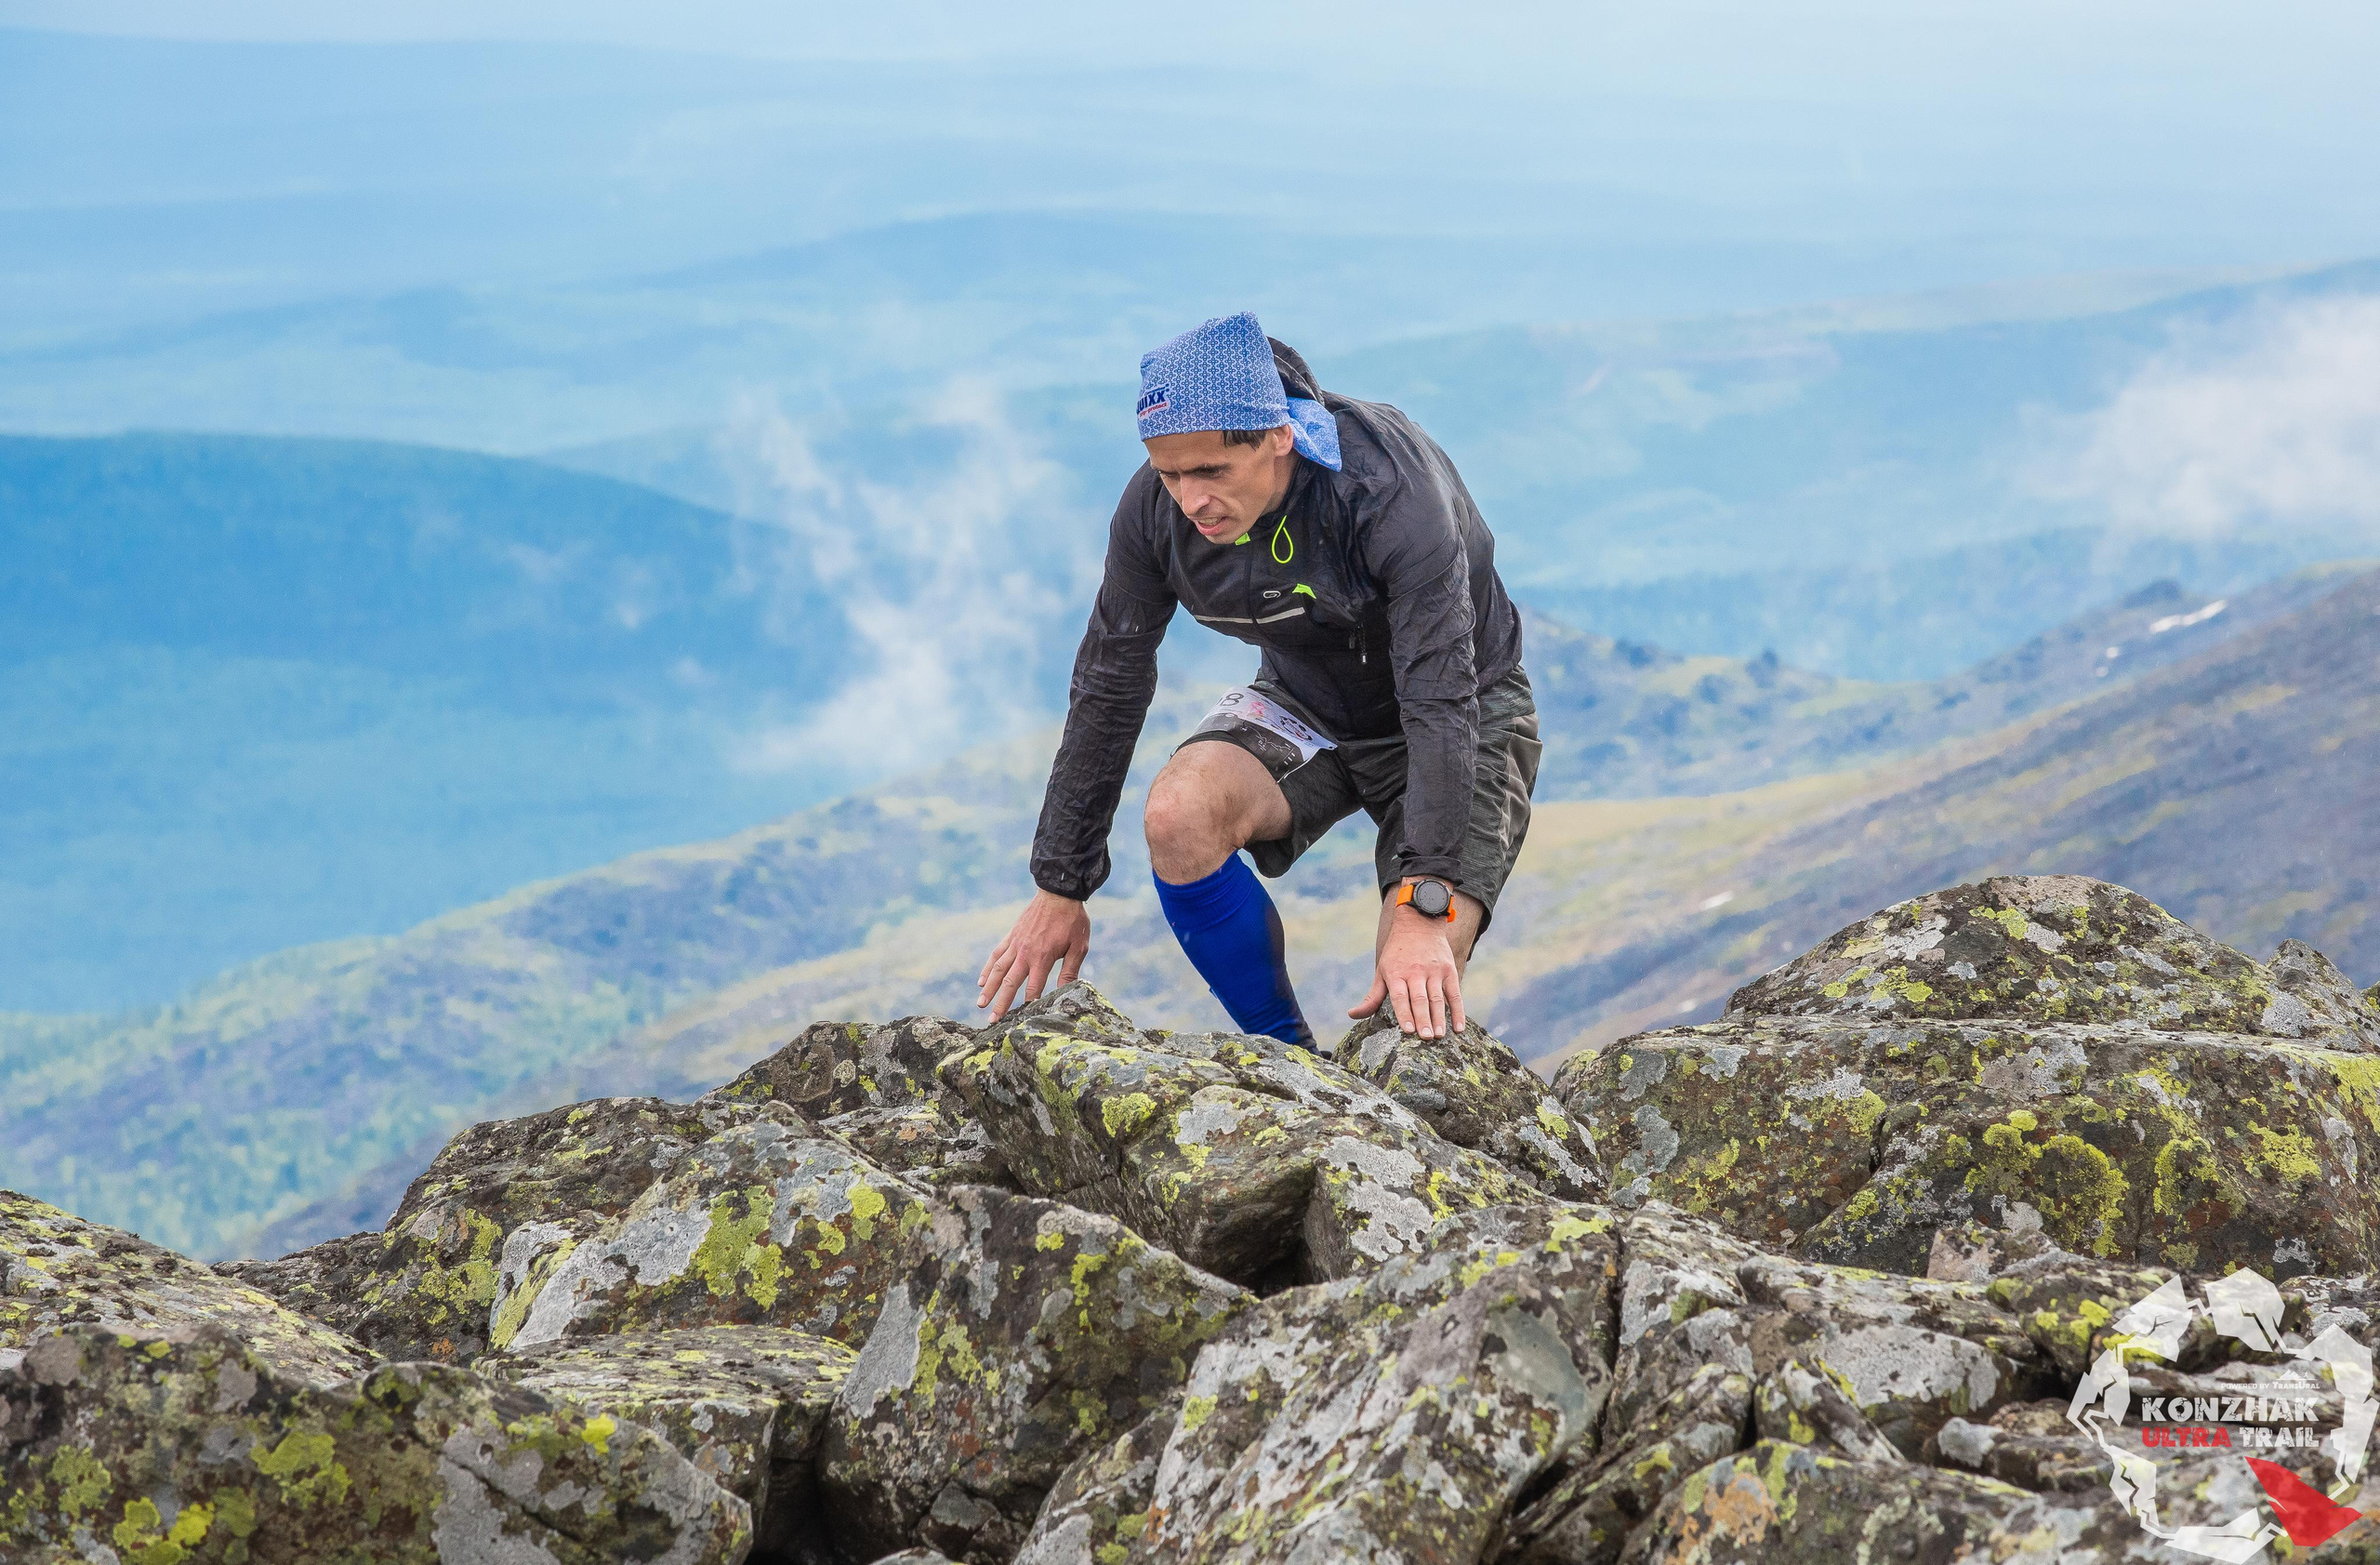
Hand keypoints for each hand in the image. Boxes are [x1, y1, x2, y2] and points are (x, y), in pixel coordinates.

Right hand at [977, 890, 1090, 1021]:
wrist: (1059, 893)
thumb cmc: (1072, 921)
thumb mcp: (1079, 947)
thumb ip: (1069, 971)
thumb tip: (1065, 993)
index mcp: (1043, 958)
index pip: (1033, 988)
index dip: (1028, 1005)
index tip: (1021, 1020)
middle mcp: (1025, 953)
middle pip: (1010, 983)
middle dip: (1001, 1003)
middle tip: (991, 1020)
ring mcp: (1016, 943)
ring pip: (998, 969)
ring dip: (988, 988)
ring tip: (980, 1003)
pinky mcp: (1012, 935)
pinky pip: (997, 953)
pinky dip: (988, 967)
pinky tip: (981, 980)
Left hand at [1348, 908, 1465, 1038]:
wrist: (1419, 924)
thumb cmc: (1397, 953)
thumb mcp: (1382, 970)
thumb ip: (1372, 996)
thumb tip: (1353, 1014)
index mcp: (1396, 973)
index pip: (1400, 997)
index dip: (1404, 1013)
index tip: (1408, 1030)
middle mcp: (1416, 972)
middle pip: (1420, 999)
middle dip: (1423, 1020)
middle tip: (1426, 1037)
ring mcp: (1434, 971)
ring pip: (1437, 998)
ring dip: (1439, 1018)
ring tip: (1440, 1035)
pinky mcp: (1448, 970)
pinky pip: (1455, 994)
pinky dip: (1458, 1011)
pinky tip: (1458, 1027)